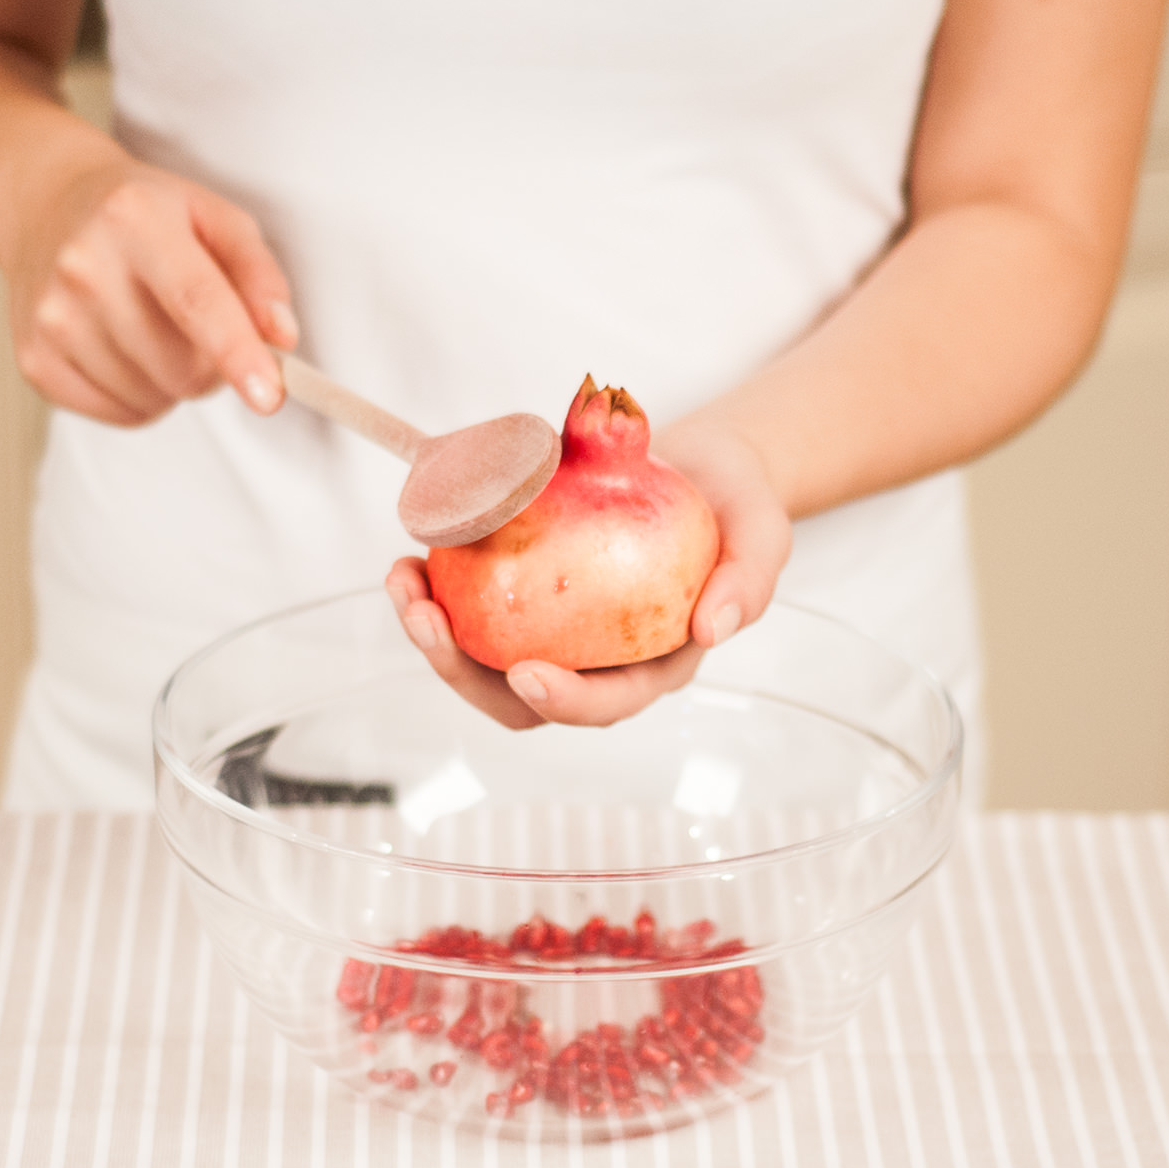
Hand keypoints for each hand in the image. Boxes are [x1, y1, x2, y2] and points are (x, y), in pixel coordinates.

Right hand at [0, 156, 298, 425]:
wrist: (47, 204)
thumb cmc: (147, 217)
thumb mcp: (213, 217)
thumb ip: (259, 273)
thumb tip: (281, 336)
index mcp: (135, 218)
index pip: (196, 300)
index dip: (237, 354)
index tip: (269, 397)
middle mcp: (83, 265)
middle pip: (180, 366)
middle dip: (210, 365)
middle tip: (195, 325)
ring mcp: (51, 316)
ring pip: (154, 398)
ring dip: (173, 380)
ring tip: (153, 327)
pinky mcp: (34, 359)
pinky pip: (120, 414)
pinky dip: (140, 397)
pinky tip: (125, 349)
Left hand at [384, 419, 791, 728]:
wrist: (707, 466)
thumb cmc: (737, 504)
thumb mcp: (763, 531)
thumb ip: (749, 580)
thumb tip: (715, 628)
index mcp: (654, 664)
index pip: (606, 701)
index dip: (563, 701)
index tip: (525, 672)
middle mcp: (598, 659)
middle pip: (522, 698)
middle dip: (464, 674)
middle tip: (427, 620)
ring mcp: (558, 630)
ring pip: (485, 658)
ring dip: (434, 633)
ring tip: (405, 581)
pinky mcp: (529, 594)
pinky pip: (476, 605)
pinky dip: (440, 587)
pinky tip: (415, 553)